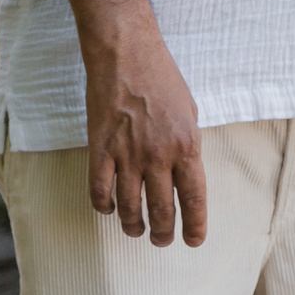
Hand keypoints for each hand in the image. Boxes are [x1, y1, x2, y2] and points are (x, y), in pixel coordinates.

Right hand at [81, 25, 206, 246]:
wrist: (126, 54)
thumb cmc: (162, 78)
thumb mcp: (189, 112)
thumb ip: (187, 145)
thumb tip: (183, 172)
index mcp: (187, 145)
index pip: (194, 198)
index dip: (195, 225)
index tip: (193, 240)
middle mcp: (159, 156)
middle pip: (162, 210)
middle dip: (163, 232)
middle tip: (161, 241)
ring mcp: (127, 155)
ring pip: (130, 207)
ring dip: (134, 225)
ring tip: (137, 231)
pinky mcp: (100, 149)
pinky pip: (99, 191)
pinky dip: (104, 207)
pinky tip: (109, 210)